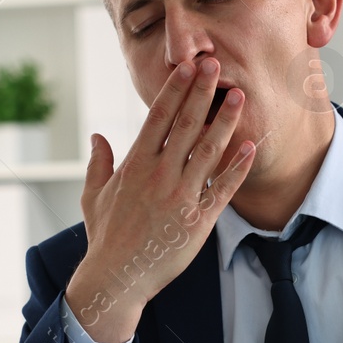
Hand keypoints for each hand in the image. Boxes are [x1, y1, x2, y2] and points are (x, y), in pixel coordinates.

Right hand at [65, 57, 255, 342]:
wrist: (117, 277)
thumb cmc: (105, 238)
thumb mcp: (93, 196)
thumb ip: (98, 163)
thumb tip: (97, 136)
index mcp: (134, 166)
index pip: (157, 118)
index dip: (174, 90)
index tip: (186, 67)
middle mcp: (158, 176)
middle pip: (185, 125)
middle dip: (202, 93)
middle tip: (216, 65)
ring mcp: (180, 197)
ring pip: (208, 151)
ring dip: (225, 121)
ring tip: (240, 96)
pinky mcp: (197, 221)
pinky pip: (222, 189)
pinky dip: (237, 167)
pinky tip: (249, 146)